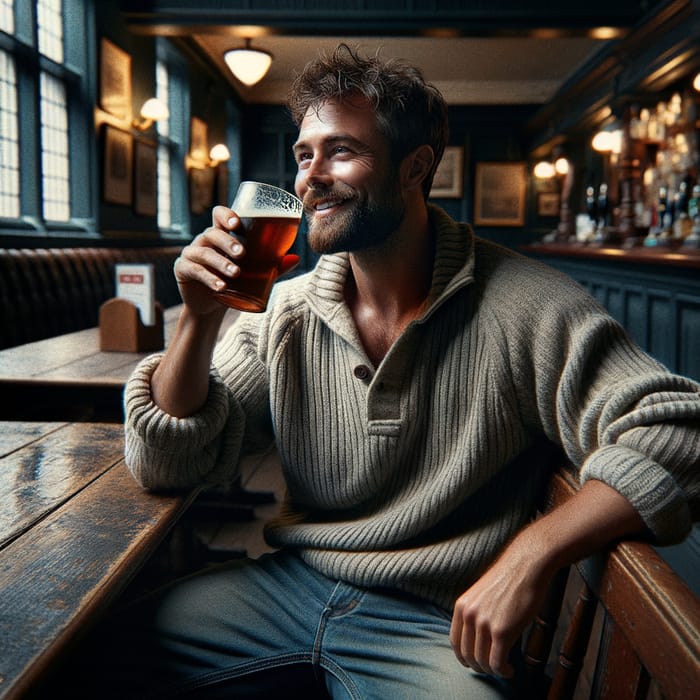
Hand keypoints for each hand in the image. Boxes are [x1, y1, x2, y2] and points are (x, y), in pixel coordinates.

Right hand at [174, 206, 299, 315]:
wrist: (211, 306)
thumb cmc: (234, 282)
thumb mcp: (253, 273)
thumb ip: (272, 266)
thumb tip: (295, 258)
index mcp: (221, 235)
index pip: (219, 215)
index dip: (226, 215)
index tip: (238, 222)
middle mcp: (204, 241)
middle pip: (212, 233)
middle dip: (228, 242)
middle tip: (243, 253)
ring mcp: (191, 254)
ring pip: (204, 253)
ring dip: (221, 262)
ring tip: (235, 273)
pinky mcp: (183, 270)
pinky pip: (194, 271)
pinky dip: (209, 278)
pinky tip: (220, 287)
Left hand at [449, 535, 550, 678]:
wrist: (527, 565)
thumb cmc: (510, 579)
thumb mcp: (482, 595)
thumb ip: (476, 614)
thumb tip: (477, 639)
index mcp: (462, 606)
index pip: (455, 642)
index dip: (464, 658)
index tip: (475, 663)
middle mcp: (468, 615)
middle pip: (467, 655)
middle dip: (480, 667)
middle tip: (493, 669)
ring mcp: (484, 623)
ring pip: (482, 662)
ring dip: (493, 671)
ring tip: (504, 669)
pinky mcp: (502, 631)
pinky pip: (497, 663)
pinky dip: (503, 671)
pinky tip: (510, 669)